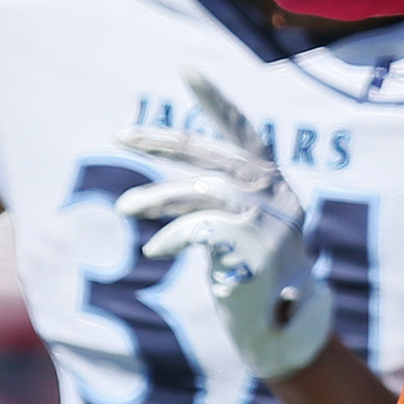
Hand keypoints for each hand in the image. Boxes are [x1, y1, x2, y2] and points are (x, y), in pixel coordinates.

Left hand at [118, 70, 332, 379]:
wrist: (283, 334)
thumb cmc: (257, 280)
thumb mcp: (242, 232)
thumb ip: (218, 204)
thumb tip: (163, 192)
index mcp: (277, 185)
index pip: (244, 131)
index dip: (215, 100)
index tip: (186, 70)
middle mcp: (277, 195)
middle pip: (212, 155)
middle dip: (163, 141)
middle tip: (120, 134)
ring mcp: (267, 220)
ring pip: (198, 191)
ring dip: (155, 199)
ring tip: (124, 207)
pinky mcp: (250, 246)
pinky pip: (195, 228)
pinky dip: (169, 237)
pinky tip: (156, 249)